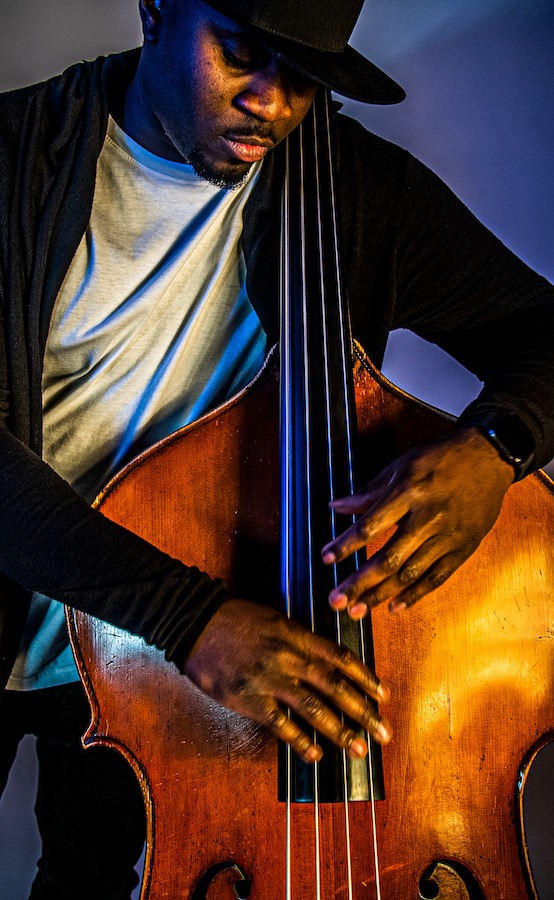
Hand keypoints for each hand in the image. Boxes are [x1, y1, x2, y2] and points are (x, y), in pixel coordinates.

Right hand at [184, 598, 391, 763]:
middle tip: (383, 731)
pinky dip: (300, 740)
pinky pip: (280, 723)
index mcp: (296, 634)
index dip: (365, 678)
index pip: (340, 657)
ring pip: (314, 707)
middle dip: (363, 710)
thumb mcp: (274, 619)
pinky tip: (315, 754)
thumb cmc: (235, 619)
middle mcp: (288, 656)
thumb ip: (299, 641)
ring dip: (340, 730)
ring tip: (359, 748)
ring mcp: (269, 678)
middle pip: (335, 685)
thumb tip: (326, 663)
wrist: (195, 622)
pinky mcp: (248, 697)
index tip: (382, 694)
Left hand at [321, 426, 514, 616]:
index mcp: (408, 492)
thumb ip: (368, 492)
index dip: (346, 545)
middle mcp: (427, 518)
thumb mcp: (401, 466)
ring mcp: (447, 536)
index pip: (370, 525)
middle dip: (359, 583)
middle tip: (335, 601)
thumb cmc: (439, 459)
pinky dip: (414, 595)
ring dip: (380, 595)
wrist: (488, 459)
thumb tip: (336, 506)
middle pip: (388, 558)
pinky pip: (437, 577)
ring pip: (410, 573)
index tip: (325, 559)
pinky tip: (394, 607)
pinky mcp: (463, 548)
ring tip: (356, 612)